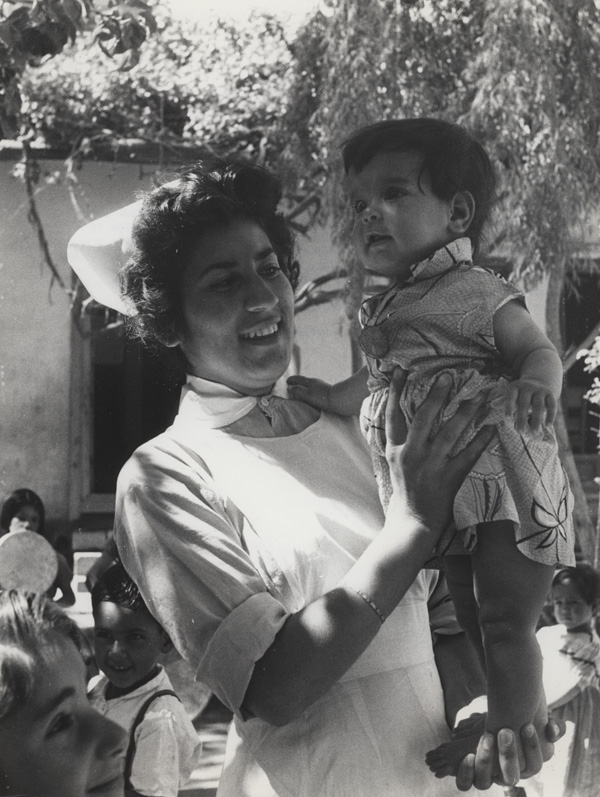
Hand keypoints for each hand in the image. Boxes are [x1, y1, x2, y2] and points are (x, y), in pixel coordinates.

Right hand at [287, 375, 332, 410]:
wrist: (338, 400)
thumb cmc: (321, 398)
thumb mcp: (307, 395)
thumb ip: (297, 390)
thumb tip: (289, 388)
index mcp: (309, 381)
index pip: (297, 378)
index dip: (291, 380)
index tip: (286, 382)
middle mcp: (315, 381)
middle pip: (303, 380)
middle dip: (296, 382)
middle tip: (291, 385)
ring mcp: (321, 385)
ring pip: (309, 383)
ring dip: (303, 385)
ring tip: (299, 390)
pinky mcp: (325, 390)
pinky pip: (314, 387)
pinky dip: (308, 388)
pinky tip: (310, 393)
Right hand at [386, 369, 495, 534]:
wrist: (412, 521)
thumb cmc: (405, 488)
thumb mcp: (394, 461)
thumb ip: (400, 438)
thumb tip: (403, 411)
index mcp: (395, 449)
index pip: (392, 415)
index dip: (395, 391)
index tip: (400, 369)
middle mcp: (411, 455)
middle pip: (423, 419)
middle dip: (436, 396)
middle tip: (448, 376)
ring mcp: (430, 467)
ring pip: (450, 433)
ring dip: (466, 413)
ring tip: (479, 396)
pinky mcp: (449, 479)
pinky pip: (468, 455)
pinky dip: (481, 440)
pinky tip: (492, 427)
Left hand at [454, 719, 563, 791]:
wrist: (492, 724)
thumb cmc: (518, 722)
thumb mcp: (537, 722)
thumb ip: (554, 727)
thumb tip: (553, 730)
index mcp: (526, 768)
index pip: (534, 765)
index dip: (532, 747)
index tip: (527, 724)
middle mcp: (507, 777)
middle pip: (511, 776)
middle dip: (509, 754)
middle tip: (505, 730)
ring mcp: (487, 778)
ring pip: (484, 782)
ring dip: (486, 760)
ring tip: (487, 736)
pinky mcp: (469, 774)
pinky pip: (464, 783)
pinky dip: (465, 772)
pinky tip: (468, 754)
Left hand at [504, 378, 556, 434]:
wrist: (539, 382)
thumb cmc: (521, 393)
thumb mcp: (512, 395)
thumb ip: (503, 401)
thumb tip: (492, 404)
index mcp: (516, 387)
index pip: (511, 397)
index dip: (508, 407)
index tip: (507, 419)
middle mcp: (528, 387)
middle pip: (524, 404)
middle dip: (521, 419)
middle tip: (520, 432)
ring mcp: (540, 390)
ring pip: (538, 406)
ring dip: (536, 420)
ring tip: (534, 433)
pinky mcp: (551, 394)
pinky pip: (551, 405)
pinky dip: (550, 415)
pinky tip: (547, 425)